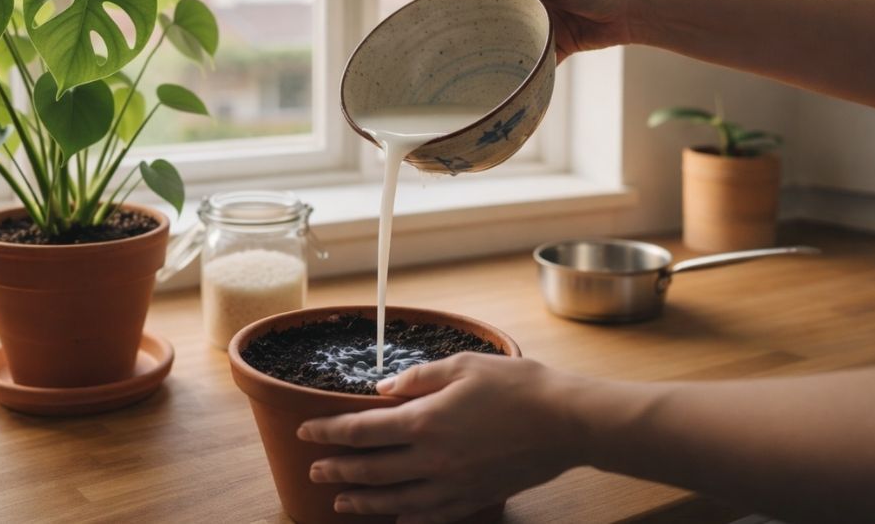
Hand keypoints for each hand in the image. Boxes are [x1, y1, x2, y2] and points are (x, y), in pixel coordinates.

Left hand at [297, 353, 584, 523]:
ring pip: (395, 501)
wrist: (567, 423)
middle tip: (314, 473)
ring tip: (341, 504)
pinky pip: (432, 516)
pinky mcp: (474, 498)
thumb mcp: (463, 365)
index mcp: (425, 420)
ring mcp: (453, 484)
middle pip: (371, 470)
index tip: (307, 431)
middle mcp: (432, 459)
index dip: (329, 432)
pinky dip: (408, 519)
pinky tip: (395, 519)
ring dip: (363, 503)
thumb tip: (382, 390)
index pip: (361, 431)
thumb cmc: (518, 386)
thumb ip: (417, 379)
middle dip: (337, 471)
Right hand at [481, 0, 640, 61]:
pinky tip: (512, 77)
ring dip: (509, 49)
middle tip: (465, 42)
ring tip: (483, 63)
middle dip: (491, 28)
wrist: (629, 13)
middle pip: (508, 16)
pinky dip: (530, 67)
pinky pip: (540, 58)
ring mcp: (549, 25)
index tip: (459, 9)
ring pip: (522, 39)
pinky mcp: (560, 46)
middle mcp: (539, 3)